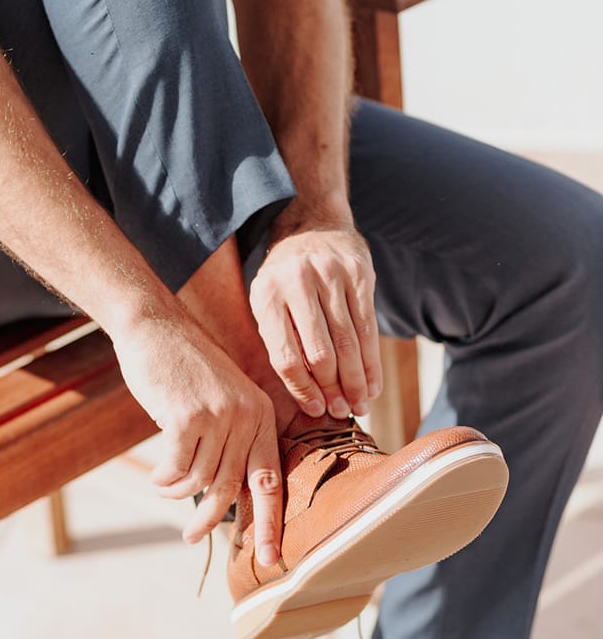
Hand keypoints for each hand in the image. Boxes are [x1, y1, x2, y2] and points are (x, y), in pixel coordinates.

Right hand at [111, 312, 282, 563]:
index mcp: (262, 415)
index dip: (271, 524)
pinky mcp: (187, 417)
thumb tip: (222, 497)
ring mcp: (218, 416)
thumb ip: (230, 441)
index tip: (271, 561)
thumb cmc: (185, 369)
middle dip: (211, 520)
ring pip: (198, 481)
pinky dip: (162, 479)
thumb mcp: (222, 400)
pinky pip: (174, 470)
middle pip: (230, 488)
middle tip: (192, 538)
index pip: (271, 480)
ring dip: (176, 491)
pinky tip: (156, 474)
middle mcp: (247, 417)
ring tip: (163, 484)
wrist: (156, 328)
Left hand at [249, 216, 381, 418]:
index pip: (285, 356)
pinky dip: (372, 361)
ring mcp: (330, 275)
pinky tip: (373, 383)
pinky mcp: (359, 273)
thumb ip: (280, 342)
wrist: (312, 225)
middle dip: (334, 389)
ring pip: (348, 342)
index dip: (302, 389)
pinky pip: (369, 326)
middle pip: (320, 352)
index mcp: (266, 295)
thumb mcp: (268, 303)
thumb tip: (308, 399)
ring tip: (361, 405)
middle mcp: (297, 282)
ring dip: (356, 381)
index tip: (316, 411)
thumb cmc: (286, 279)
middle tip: (344, 413)